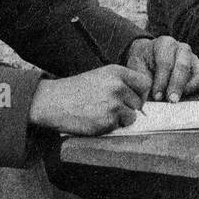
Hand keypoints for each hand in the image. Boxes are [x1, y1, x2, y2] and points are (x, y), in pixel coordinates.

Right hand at [28, 66, 150, 135]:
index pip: (144, 83)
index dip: (141, 93)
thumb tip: (142, 100)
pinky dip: (110, 126)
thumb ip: (121, 83)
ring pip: (132, 116)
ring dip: (121, 119)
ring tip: (101, 113)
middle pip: (139, 102)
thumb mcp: (100, 77)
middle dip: (129, 108)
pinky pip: (119, 126)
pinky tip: (95, 119)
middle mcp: (117, 86)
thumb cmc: (76, 91)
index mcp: (116, 72)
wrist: (53, 101)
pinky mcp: (108, 120)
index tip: (133, 99)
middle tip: (110, 108)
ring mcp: (113, 103)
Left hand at [125, 35, 198, 102]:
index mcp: (164, 43)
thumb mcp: (136, 67)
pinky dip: (197, 89)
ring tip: (179, 99)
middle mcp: (181, 48)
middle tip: (171, 100)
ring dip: (190, 88)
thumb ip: (142, 79)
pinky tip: (185, 97)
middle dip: (177, 85)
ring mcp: (193, 58)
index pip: (165, 62)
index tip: (157, 96)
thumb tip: (146, 95)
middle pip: (183, 66)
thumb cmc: (143, 63)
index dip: (161, 81)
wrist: (149, 59)